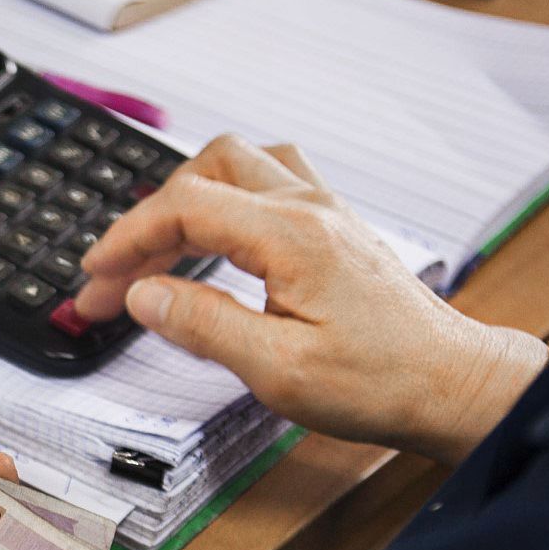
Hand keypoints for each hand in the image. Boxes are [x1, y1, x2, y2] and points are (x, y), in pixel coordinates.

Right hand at [74, 135, 544, 464]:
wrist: (454, 385)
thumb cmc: (381, 384)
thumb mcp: (278, 370)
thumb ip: (203, 325)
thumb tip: (142, 295)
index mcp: (292, 236)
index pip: (185, 207)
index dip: (127, 238)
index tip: (94, 278)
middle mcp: (309, 209)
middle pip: (205, 171)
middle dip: (148, 220)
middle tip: (117, 277)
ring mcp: (325, 211)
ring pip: (238, 164)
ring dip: (186, 196)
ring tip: (156, 250)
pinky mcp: (333, 226)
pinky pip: (267, 180)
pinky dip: (223, 199)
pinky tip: (212, 236)